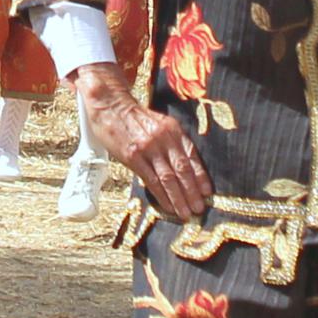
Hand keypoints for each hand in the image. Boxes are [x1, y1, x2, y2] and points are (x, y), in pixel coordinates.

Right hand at [75, 73, 207, 218]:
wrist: (110, 105)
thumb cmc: (134, 117)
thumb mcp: (159, 123)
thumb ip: (172, 141)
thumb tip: (185, 166)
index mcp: (173, 130)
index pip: (192, 156)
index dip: (201, 176)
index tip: (207, 193)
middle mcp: (164, 139)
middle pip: (182, 169)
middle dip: (192, 192)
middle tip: (199, 208)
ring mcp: (148, 148)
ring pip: (168, 178)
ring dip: (178, 198)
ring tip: (186, 213)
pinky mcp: (133, 157)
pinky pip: (150, 180)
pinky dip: (161, 195)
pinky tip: (167, 206)